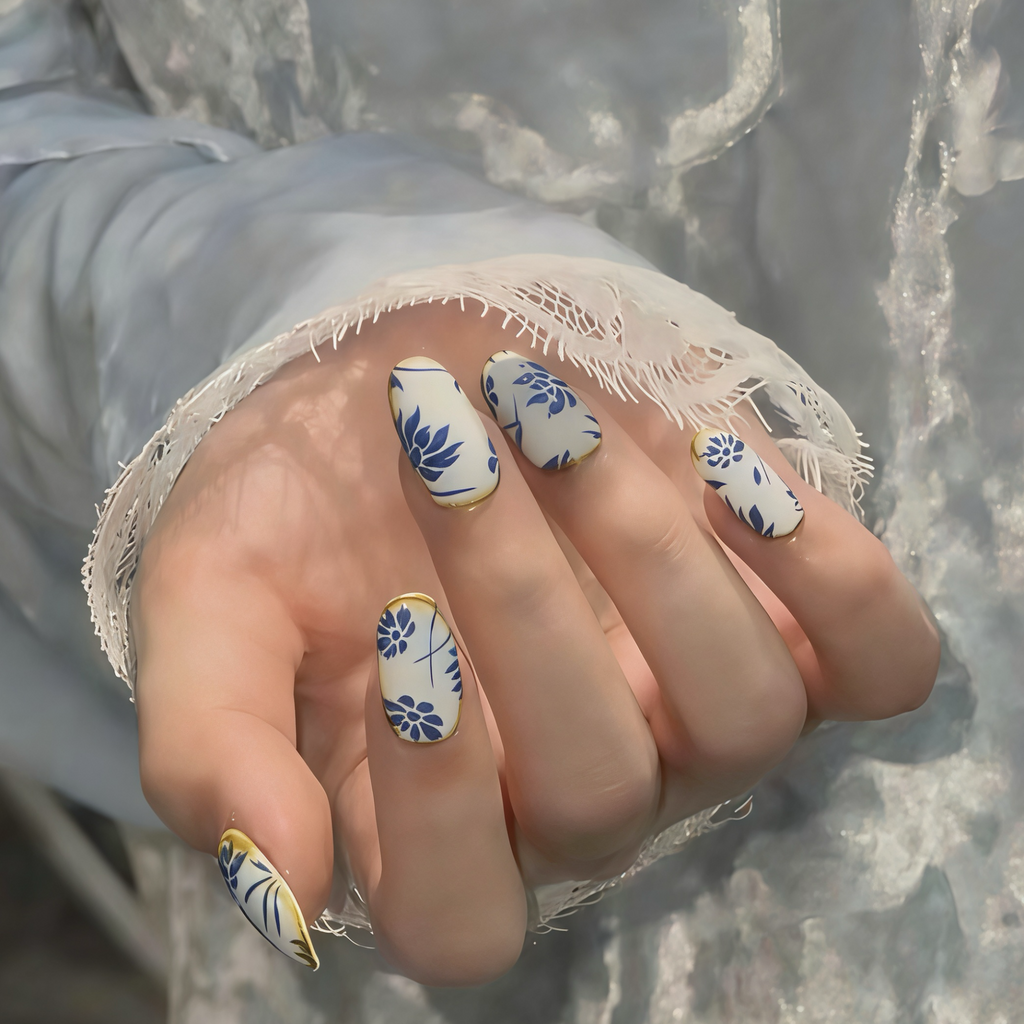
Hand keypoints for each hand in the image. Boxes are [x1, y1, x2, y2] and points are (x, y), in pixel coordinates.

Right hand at [130, 302, 938, 984]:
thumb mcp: (207, 601)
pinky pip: (883, 655)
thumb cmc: (298, 501)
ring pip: (744, 721)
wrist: (408, 370)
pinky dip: (830, 570)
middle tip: (448, 443)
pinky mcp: (798, 624)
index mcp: (430, 821)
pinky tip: (722, 463)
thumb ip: (208, 746)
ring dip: (646, 551)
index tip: (395, 623)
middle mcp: (583, 791)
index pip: (458, 917)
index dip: (438, 795)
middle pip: (601, 792)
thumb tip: (285, 892)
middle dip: (520, 601)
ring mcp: (700, 712)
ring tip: (549, 412)